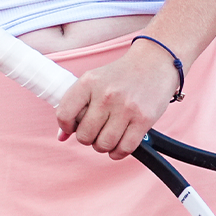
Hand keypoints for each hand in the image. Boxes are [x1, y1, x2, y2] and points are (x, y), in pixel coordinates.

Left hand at [54, 40, 181, 159]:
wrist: (154, 62)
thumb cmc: (121, 75)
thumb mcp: (93, 81)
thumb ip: (75, 106)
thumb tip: (61, 136)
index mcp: (88, 82)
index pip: (64, 114)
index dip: (65, 127)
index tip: (73, 127)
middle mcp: (106, 95)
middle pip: (84, 135)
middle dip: (87, 138)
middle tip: (94, 132)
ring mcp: (126, 108)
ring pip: (104, 144)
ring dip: (103, 146)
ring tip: (106, 137)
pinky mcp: (144, 119)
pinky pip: (125, 148)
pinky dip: (118, 152)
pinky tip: (118, 145)